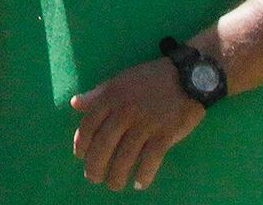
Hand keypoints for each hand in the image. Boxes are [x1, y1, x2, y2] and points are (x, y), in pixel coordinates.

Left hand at [67, 57, 204, 190]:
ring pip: (126, 156)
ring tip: (114, 185)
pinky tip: (139, 184)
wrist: (187, 76)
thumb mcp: (120, 81)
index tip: (80, 157)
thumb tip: (74, 104)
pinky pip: (151, 159)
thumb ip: (97, 94)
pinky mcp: (166, 134)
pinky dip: (144, 174)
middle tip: (93, 178)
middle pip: (104, 144)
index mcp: (111, 97)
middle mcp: (125, 111)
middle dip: (96, 165)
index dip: (82, 144)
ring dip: (118, 175)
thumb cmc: (150, 79)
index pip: (89, 125)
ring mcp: (146, 123)